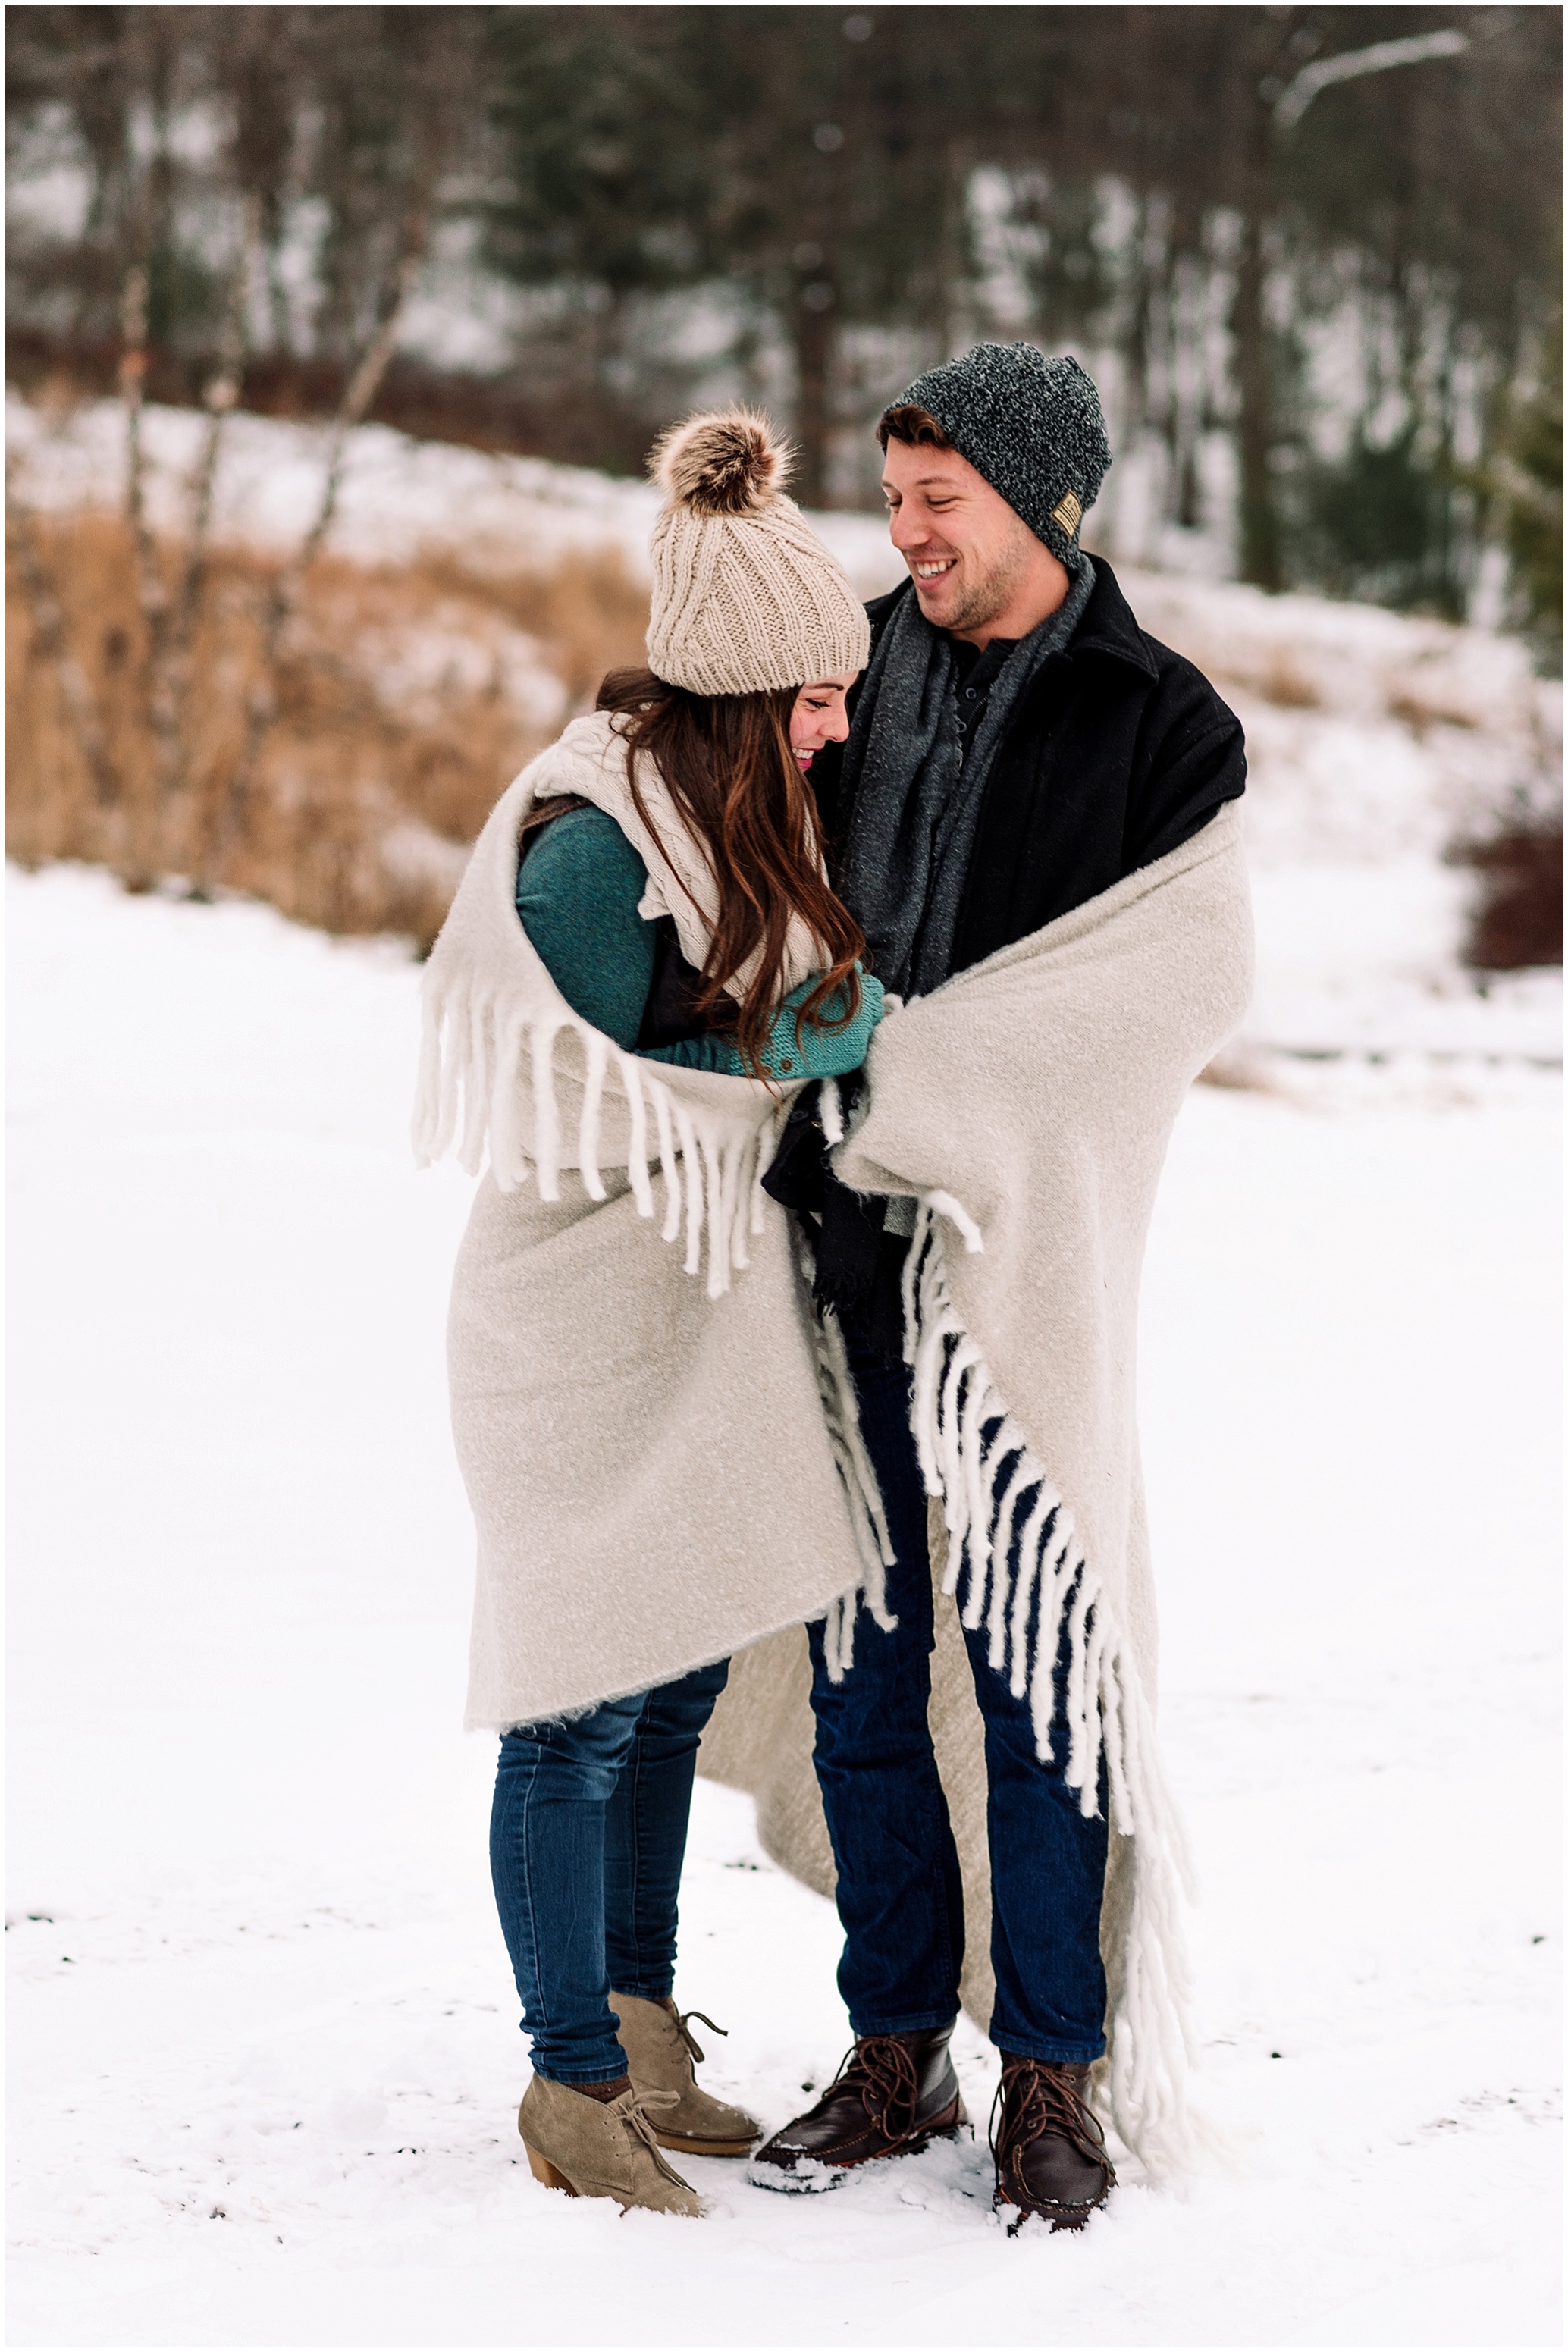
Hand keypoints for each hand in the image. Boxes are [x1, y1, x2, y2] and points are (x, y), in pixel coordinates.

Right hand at [757, 964, 883, 1080]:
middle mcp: (863, 1010)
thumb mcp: (814, 982)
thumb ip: (837, 975)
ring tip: (837, 1025)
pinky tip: (832, 1042)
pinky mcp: (857, 1054)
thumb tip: (855, 970)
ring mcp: (862, 1033)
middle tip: (845, 1009)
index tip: (849, 993)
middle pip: (876, 1002)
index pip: (872, 985)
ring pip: (871, 1023)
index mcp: (853, 989)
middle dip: (866, 1003)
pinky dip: (851, 1042)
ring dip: (861, 1022)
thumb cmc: (791, 1009)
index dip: (861, 987)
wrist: (780, 1043)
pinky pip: (861, 1044)